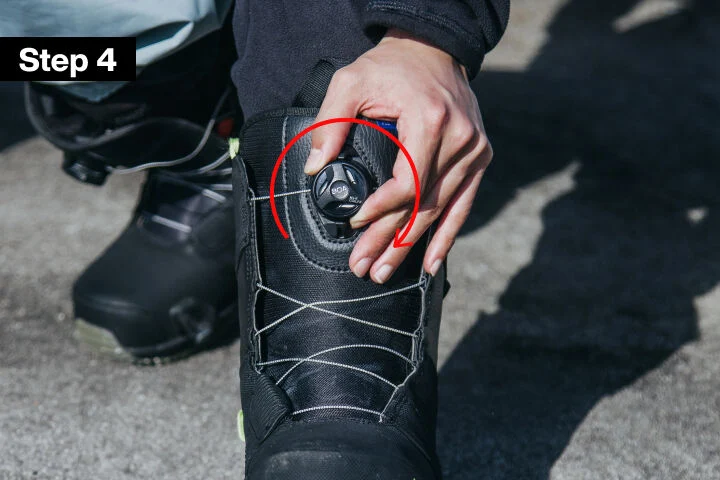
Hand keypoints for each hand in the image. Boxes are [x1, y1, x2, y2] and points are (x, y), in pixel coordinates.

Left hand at [304, 29, 492, 282]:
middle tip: (364, 267)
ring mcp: (474, 151)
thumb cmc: (391, 66)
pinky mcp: (479, 157)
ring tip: (385, 271)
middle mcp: (459, 140)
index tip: (355, 222)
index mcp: (430, 121)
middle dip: (390, 240)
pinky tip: (431, 262)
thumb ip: (330, 122)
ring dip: (412, 246)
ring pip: (441, 211)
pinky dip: (448, 235)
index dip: (381, 209)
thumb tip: (314, 167)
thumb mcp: (351, 81)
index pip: (408, 183)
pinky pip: (464, 204)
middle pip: (423, 204)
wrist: (434, 48)